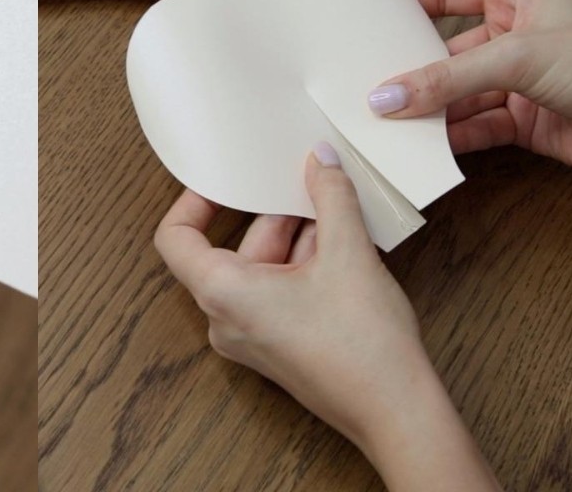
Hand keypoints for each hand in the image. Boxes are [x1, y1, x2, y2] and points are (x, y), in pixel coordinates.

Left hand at [155, 144, 497, 490]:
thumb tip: (320, 159)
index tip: (222, 178)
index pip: (176, 237)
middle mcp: (225, 318)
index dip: (193, 200)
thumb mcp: (348, 252)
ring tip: (337, 214)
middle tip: (308, 184)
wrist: (396, 412)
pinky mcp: (276, 345)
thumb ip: (330, 196)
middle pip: (232, 247)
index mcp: (222, 293)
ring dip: (297, 238)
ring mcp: (250, 335)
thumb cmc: (363, 345)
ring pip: (261, 268)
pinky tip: (343, 248)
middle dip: (274, 215)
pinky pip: (275, 290)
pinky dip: (303, 265)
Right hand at [369, 0, 571, 200]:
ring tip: (386, 124)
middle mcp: (515, 34)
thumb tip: (388, 96)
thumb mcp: (519, 58)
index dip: (406, 7)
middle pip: (445, 52)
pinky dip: (449, 138)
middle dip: (410, 72)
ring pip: (456, 94)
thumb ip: (447, 79)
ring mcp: (519, 80)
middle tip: (366, 86)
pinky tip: (422, 147)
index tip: (364, 25)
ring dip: (426, 111)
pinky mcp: (524, 122)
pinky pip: (473, 127)